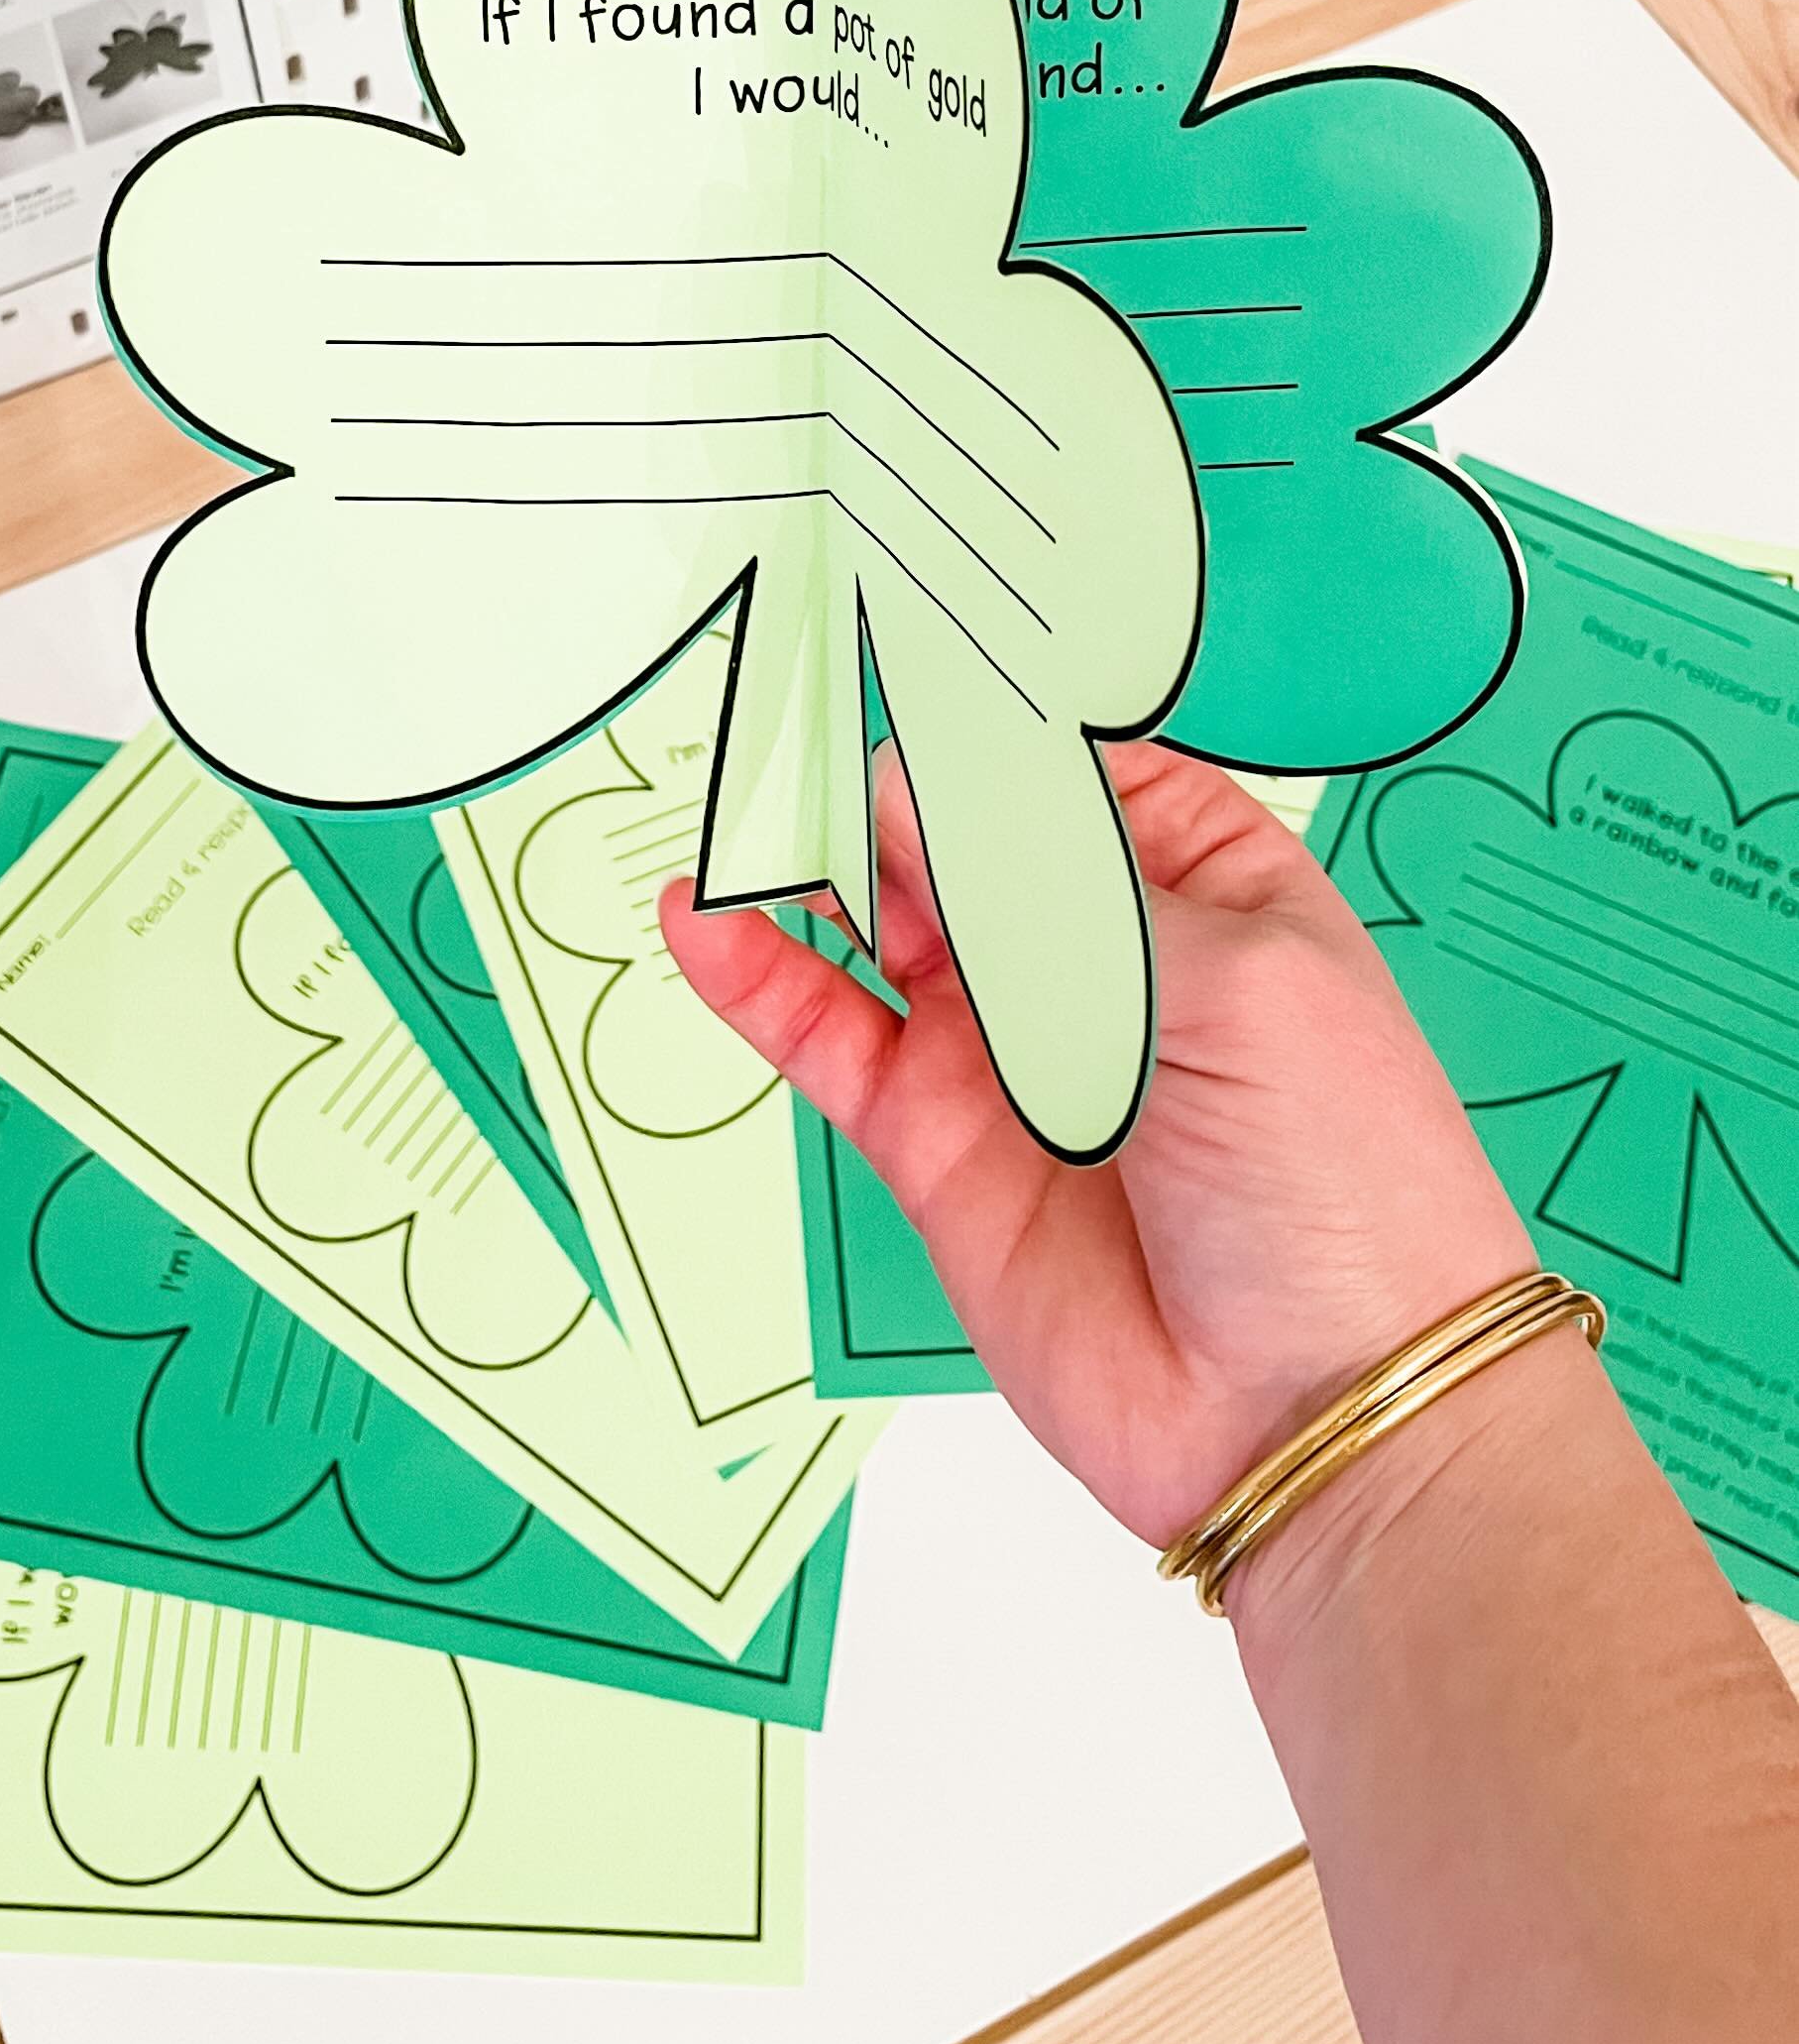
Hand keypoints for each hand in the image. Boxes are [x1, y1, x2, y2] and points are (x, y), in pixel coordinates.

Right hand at [661, 738, 1531, 1550]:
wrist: (1323, 1414)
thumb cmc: (1340, 1184)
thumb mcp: (1221, 981)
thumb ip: (1051, 885)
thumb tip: (911, 787)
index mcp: (1201, 873)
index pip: (1060, 750)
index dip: (975, 701)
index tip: (884, 629)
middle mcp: (1095, 945)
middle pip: (949, 820)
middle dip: (871, 764)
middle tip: (774, 700)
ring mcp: (1005, 1041)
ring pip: (872, 912)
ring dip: (801, 853)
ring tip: (732, 802)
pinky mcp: (933, 1139)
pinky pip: (824, 1034)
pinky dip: (754, 974)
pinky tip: (703, 920)